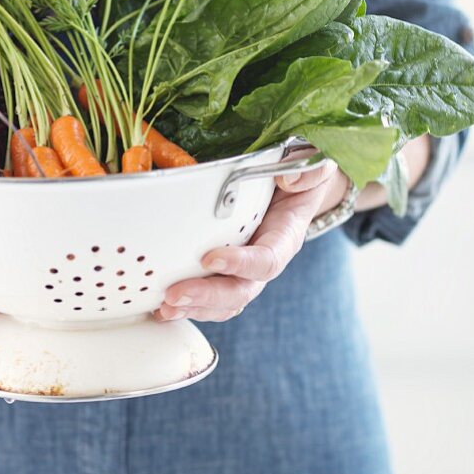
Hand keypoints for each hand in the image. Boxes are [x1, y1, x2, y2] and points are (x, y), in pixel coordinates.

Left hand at [156, 159, 347, 322]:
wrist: (296, 184)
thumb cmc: (301, 173)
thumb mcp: (314, 164)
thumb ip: (309, 171)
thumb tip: (289, 179)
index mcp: (285, 237)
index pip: (267, 260)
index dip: (241, 263)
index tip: (210, 258)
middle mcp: (264, 261)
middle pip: (240, 291)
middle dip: (207, 296)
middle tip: (175, 294)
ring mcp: (243, 270)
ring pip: (223, 302)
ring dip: (193, 307)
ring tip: (164, 307)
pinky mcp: (224, 271)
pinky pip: (208, 299)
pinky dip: (185, 306)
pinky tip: (159, 308)